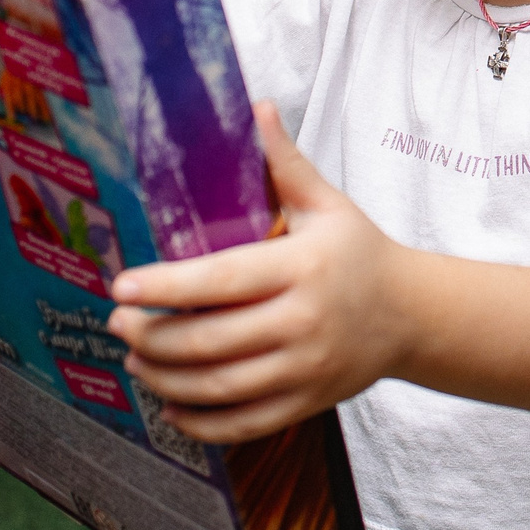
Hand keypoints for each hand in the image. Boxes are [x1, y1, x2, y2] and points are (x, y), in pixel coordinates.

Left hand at [109, 104, 409, 442]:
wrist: (412, 315)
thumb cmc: (359, 253)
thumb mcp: (327, 204)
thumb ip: (285, 162)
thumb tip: (256, 106)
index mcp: (302, 267)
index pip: (220, 280)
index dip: (165, 286)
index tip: (121, 284)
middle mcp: (303, 322)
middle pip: (208, 341)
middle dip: (150, 336)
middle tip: (117, 322)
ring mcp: (305, 369)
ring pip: (217, 387)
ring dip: (163, 378)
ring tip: (134, 359)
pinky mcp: (306, 403)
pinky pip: (242, 423)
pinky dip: (198, 422)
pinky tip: (170, 405)